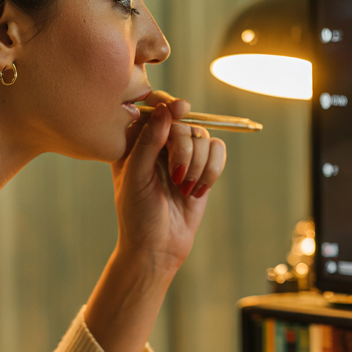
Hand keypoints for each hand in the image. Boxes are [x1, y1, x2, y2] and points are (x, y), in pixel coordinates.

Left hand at [110, 91, 226, 271]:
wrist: (158, 248)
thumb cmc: (137, 215)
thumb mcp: (136, 177)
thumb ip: (148, 142)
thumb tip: (165, 110)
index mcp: (134, 141)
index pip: (151, 106)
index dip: (167, 103)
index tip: (179, 110)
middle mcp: (159, 142)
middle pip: (183, 120)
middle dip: (184, 147)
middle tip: (177, 174)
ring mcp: (182, 154)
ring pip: (203, 135)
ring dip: (198, 163)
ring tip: (184, 188)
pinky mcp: (202, 167)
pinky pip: (218, 150)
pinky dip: (212, 170)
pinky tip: (197, 191)